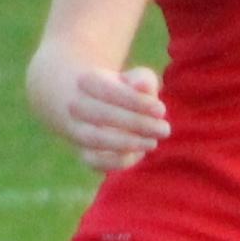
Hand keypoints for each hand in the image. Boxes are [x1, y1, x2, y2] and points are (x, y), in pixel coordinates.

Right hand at [45, 63, 169, 172]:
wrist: (92, 106)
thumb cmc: (122, 90)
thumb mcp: (133, 79)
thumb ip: (142, 80)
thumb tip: (142, 86)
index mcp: (86, 81)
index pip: (109, 91)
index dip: (136, 102)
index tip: (161, 110)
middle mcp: (75, 106)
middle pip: (102, 115)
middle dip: (137, 123)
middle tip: (164, 129)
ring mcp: (76, 131)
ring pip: (95, 139)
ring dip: (127, 143)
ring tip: (153, 142)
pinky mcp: (83, 153)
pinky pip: (95, 161)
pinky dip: (118, 160)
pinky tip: (139, 153)